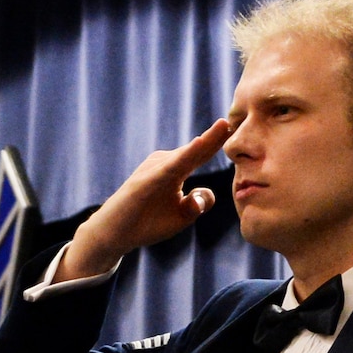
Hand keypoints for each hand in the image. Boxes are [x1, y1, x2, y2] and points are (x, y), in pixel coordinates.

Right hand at [58, 118, 231, 279]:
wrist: (115, 234)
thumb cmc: (147, 223)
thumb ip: (199, 204)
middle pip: (196, 150)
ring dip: (206, 142)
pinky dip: (185, 155)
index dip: (218, 141)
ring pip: (186, 157)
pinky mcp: (147, 180)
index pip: (201, 153)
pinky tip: (198, 145)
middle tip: (233, 119)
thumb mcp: (181, 217)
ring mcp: (155, 169)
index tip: (237, 125)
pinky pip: (170, 166)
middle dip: (215, 135)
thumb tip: (208, 191)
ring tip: (225, 125)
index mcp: (175, 169)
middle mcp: (165, 163)